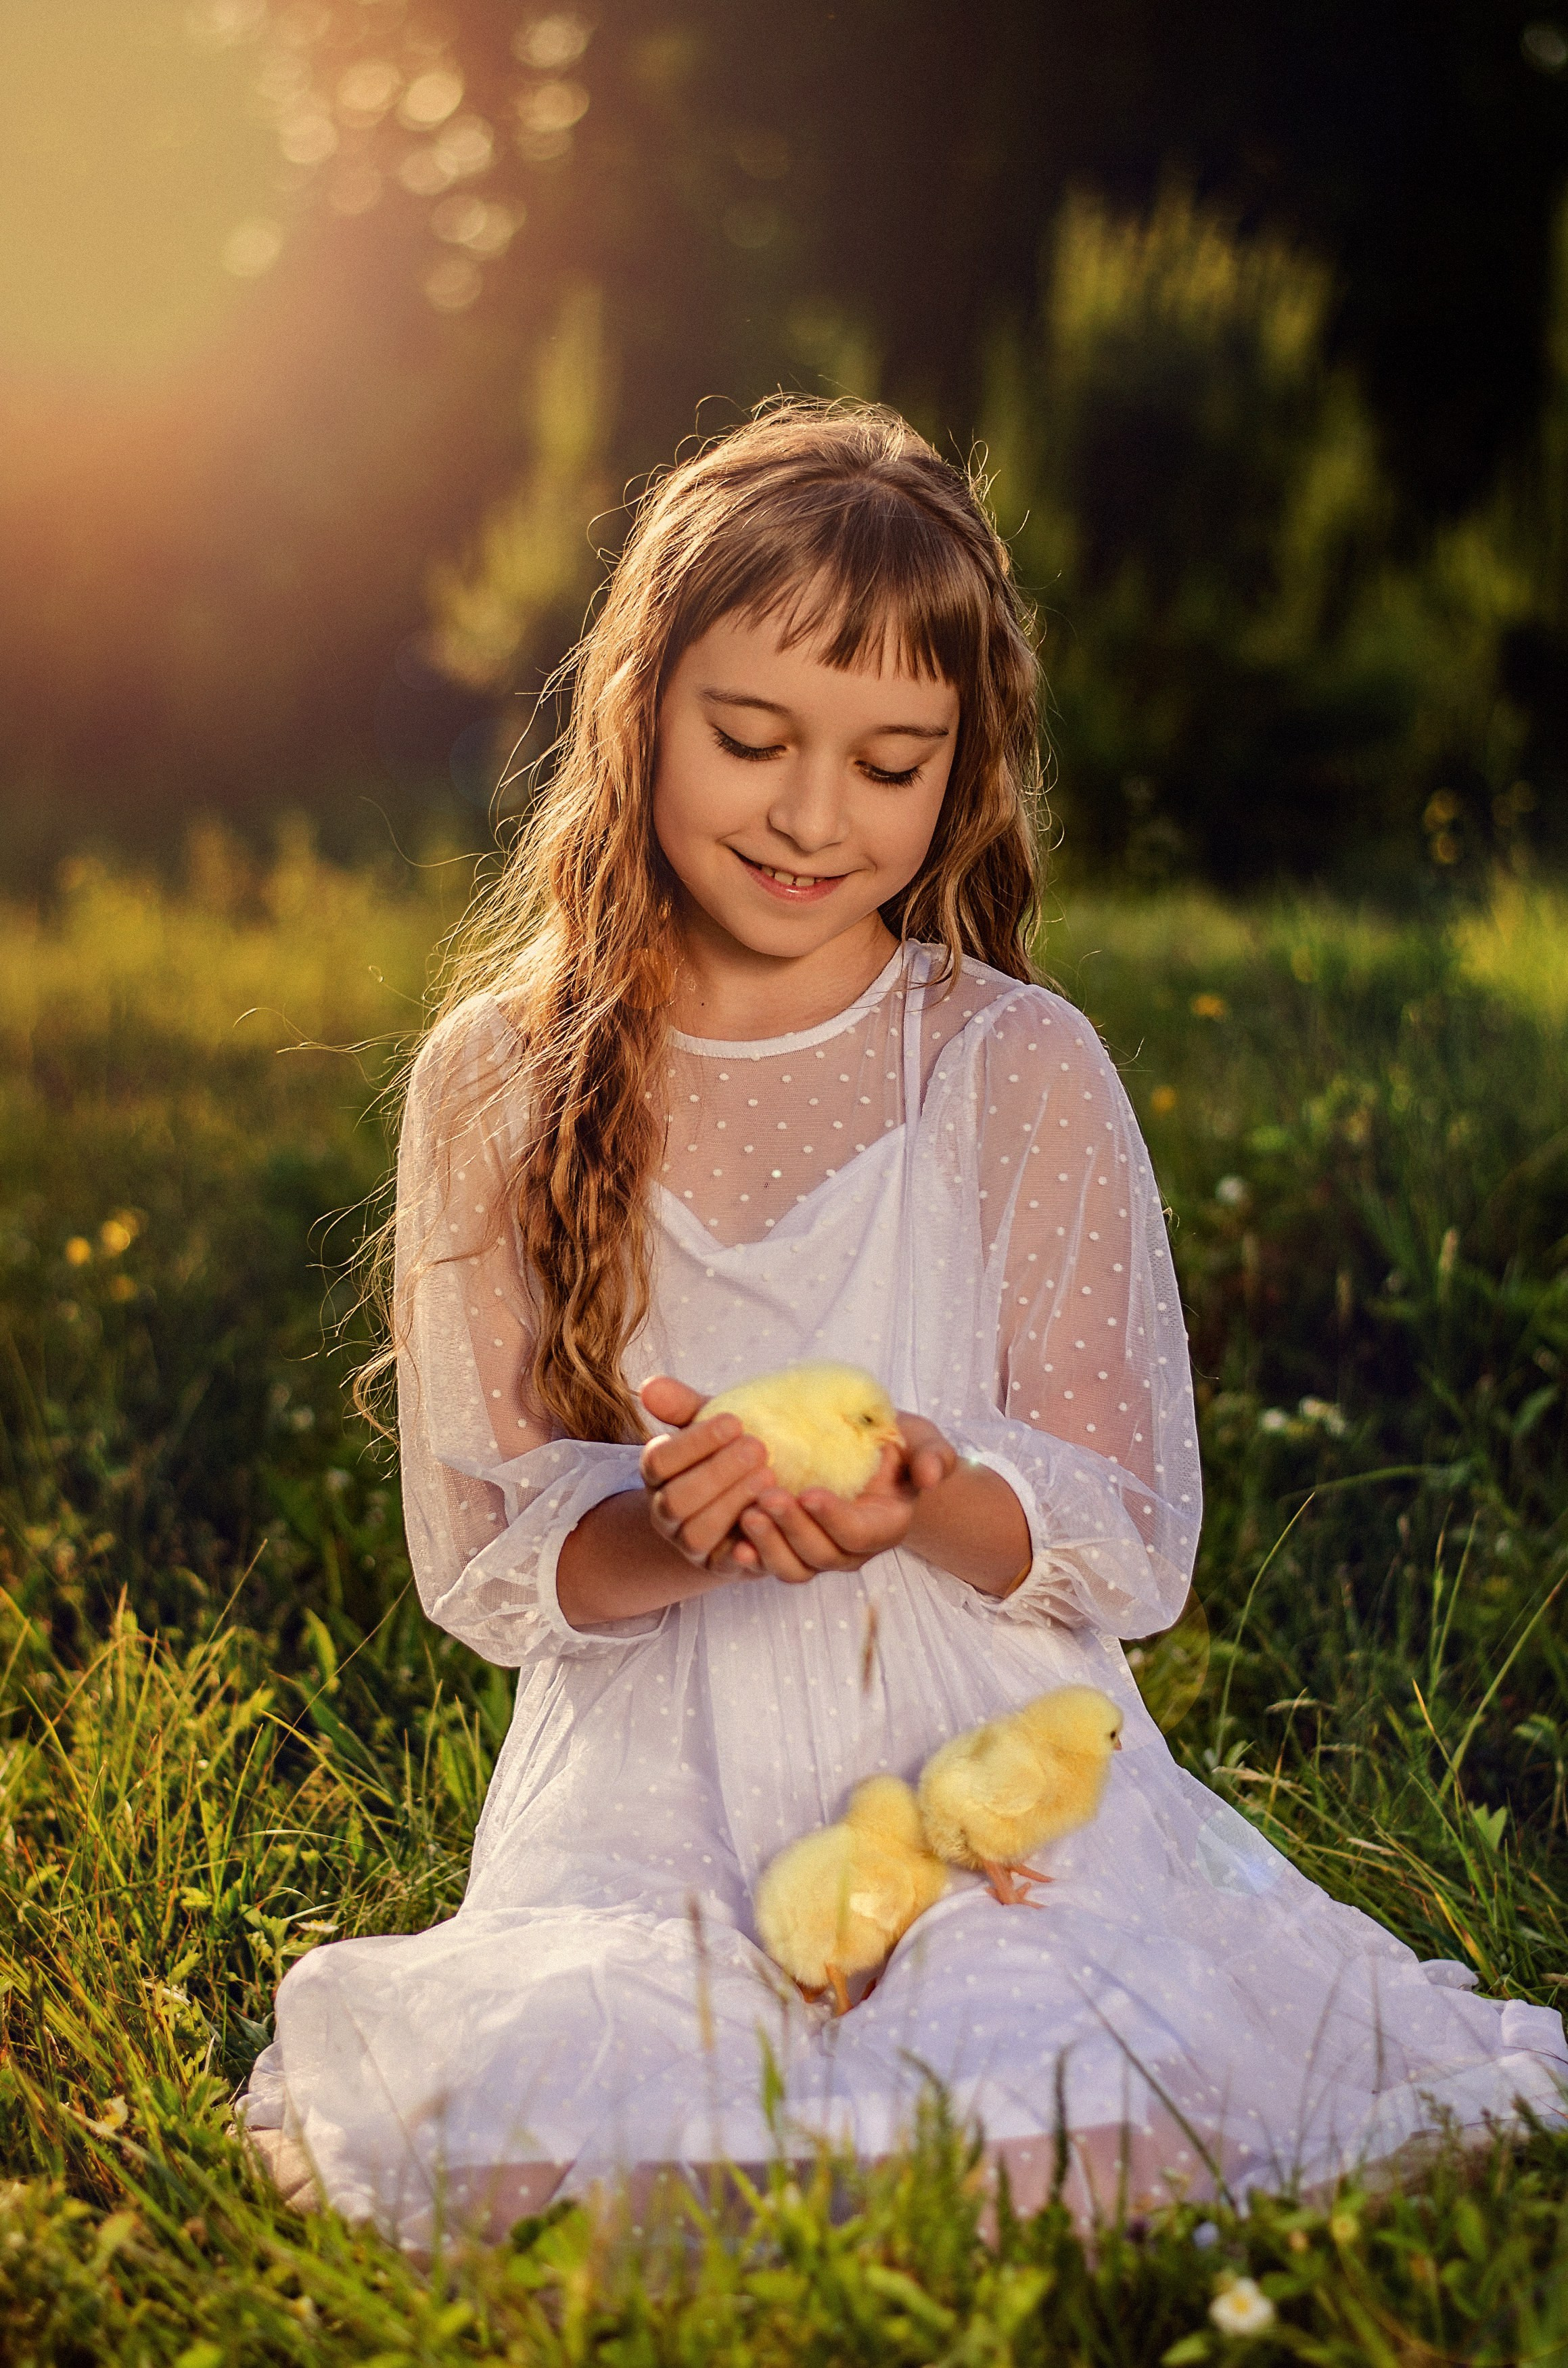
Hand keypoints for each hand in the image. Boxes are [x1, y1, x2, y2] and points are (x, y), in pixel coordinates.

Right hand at [638, 1375, 775, 1575]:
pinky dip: (746, 1546)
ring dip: (732, 1504)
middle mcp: (666, 1513)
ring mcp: (691, 1545)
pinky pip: (727, 1565)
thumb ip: (682, 1406)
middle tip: (758, 1448)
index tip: (735, 1421)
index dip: (694, 1443)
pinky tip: (768, 1519)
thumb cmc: (730, 1454)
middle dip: (716, 1473)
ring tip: (770, 1478)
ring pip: (697, 1533)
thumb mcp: (712, 1428)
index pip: (658, 1461)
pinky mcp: (720, 1567)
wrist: (754, 1502)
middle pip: (675, 1500)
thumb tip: (649, 1385)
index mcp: (659, 1475)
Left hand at [734, 1412, 958, 1584]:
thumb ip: (934, 1456)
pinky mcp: (792, 1548)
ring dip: (769, 1546)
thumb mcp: (922, 1442)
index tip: (808, 1493)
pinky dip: (753, 1559)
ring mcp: (821, 1553)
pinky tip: (733, 1544)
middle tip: (766, 1497)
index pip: (858, 1534)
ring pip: (795, 1569)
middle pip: (822, 1556)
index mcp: (885, 1526)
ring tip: (747, 1515)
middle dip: (793, 1529)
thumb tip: (931, 1476)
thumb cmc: (898, 1445)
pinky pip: (773, 1565)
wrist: (871, 1454)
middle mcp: (853, 1550)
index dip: (834, 1519)